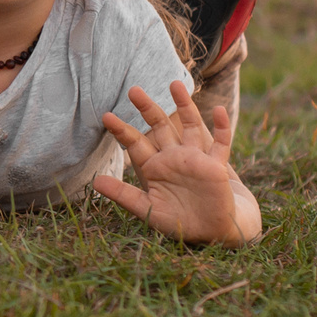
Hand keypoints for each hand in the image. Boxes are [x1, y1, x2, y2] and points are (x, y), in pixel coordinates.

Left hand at [94, 79, 249, 243]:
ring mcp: (196, 159)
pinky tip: (218, 110)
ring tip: (175, 84)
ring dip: (184, 105)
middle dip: (147, 109)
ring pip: (190, 126)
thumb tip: (94, 182)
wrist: (212, 233)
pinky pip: (221, 143)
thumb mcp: (148, 209)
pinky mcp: (216, 165)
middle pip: (159, 127)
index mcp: (154, 168)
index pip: (135, 144)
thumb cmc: (179, 222)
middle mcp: (174, 158)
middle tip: (133, 89)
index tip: (106, 116)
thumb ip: (124, 195)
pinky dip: (221, 127)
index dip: (122, 130)